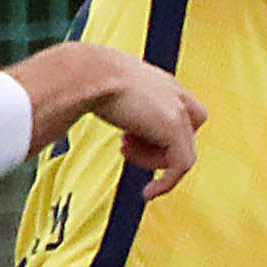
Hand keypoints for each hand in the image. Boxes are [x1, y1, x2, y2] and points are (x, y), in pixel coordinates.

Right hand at [96, 55, 205, 198]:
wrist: (88, 73)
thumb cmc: (85, 78)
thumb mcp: (105, 86)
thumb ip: (112, 99)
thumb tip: (77, 112)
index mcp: (160, 82)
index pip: (179, 109)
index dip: (160, 132)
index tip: (130, 139)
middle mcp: (174, 92)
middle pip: (189, 130)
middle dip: (161, 146)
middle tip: (127, 144)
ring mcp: (177, 109)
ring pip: (184, 150)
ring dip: (153, 160)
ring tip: (124, 148)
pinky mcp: (173, 127)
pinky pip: (181, 165)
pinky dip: (166, 183)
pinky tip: (148, 193)